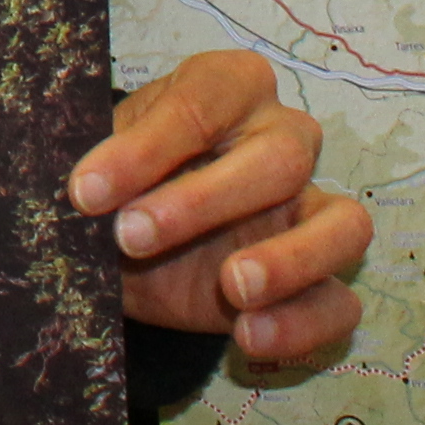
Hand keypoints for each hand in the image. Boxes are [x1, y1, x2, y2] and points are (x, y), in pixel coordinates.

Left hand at [69, 48, 368, 367]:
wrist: (128, 247)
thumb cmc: (121, 184)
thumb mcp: (100, 167)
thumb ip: (96, 172)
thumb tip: (80, 191)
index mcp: (228, 88)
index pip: (204, 101)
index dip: (145, 145)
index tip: (86, 190)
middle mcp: (283, 138)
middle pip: (280, 158)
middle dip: (202, 199)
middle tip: (132, 235)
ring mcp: (311, 210)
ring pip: (344, 226)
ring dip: (291, 259)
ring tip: (232, 287)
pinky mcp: (320, 280)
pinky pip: (340, 302)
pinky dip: (302, 323)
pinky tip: (248, 336)